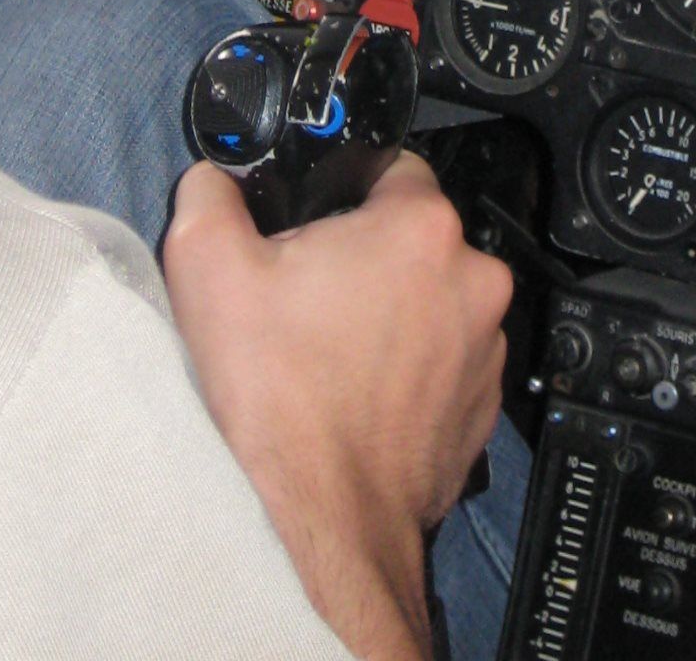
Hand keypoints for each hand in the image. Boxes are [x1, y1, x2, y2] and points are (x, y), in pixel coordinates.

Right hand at [164, 151, 510, 660]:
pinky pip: (442, 365)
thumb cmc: (278, 403)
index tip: (313, 225)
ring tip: (328, 360)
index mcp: (420, 228)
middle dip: (364, 260)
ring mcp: (486, 348)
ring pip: (430, 303)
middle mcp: (473, 279)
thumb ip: (211, 199)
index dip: (344, 191)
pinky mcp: (482, 408)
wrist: (320, 525)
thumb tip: (213, 182)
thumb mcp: (209, 271)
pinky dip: (407, 374)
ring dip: (390, 318)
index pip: (392, 168)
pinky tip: (356, 401)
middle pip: (410, 241)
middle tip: (307, 301)